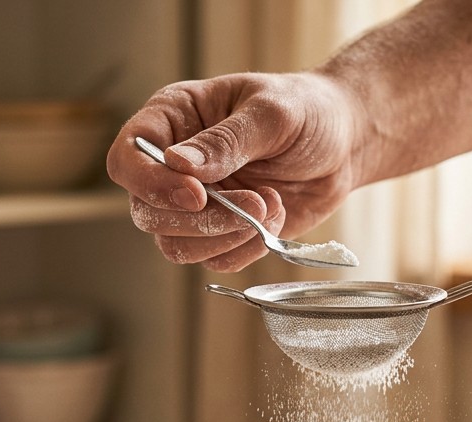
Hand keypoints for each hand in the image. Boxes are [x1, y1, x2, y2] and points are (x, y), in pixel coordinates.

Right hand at [106, 72, 361, 271]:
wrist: (344, 143)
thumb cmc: (307, 111)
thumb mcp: (273, 113)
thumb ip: (226, 140)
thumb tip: (179, 165)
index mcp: (172, 119)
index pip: (126, 158)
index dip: (150, 184)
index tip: (197, 195)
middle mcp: (173, 165)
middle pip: (147, 212)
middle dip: (203, 219)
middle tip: (256, 203)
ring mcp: (195, 203)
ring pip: (174, 245)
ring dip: (226, 237)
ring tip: (270, 205)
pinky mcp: (221, 233)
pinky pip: (213, 261)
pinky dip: (245, 250)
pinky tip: (274, 219)